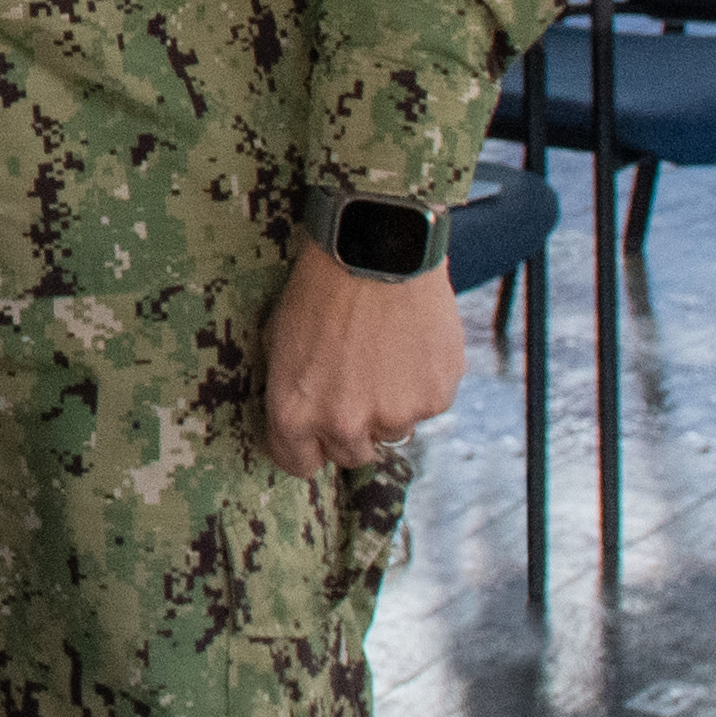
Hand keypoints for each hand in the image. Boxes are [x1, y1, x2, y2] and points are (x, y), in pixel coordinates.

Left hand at [260, 239, 464, 475]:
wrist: (376, 252)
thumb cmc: (319, 290)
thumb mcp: (279, 343)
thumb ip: (292, 393)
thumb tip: (301, 422)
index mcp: (296, 414)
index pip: (299, 464)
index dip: (306, 447)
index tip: (314, 434)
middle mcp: (345, 425)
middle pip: (352, 455)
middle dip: (351, 429)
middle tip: (354, 387)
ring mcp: (395, 415)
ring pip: (394, 430)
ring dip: (389, 406)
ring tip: (383, 356)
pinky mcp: (436, 398)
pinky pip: (427, 405)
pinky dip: (421, 384)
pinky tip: (410, 345)